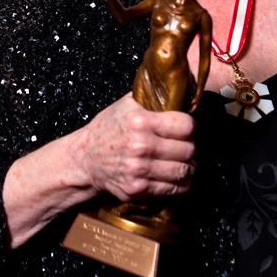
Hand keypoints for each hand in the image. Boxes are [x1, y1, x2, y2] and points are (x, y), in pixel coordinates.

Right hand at [72, 94, 194, 201]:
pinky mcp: (137, 189)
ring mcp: (139, 170)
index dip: (191, 127)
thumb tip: (179, 86)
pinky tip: (176, 177)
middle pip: (188, 150)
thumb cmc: (107, 129)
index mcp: (140, 121)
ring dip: (188, 168)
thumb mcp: (126, 105)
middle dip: (191, 148)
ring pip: (184, 171)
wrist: (85, 158)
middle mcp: (141, 146)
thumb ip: (152, 96)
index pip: (186, 126)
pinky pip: (173, 189)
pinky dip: (180, 184)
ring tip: (185, 162)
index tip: (187, 129)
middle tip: (187, 147)